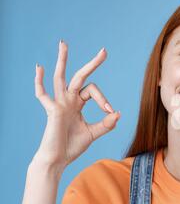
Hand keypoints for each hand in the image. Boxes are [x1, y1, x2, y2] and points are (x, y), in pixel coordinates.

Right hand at [32, 40, 119, 172]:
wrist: (58, 160)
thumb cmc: (72, 146)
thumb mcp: (93, 133)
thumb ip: (106, 124)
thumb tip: (118, 113)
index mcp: (77, 104)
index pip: (93, 91)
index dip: (103, 99)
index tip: (110, 111)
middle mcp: (68, 100)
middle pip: (80, 76)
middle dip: (92, 64)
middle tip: (104, 51)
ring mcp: (59, 104)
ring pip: (60, 77)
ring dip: (63, 60)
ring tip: (63, 43)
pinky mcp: (52, 111)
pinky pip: (43, 94)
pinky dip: (39, 81)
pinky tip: (39, 67)